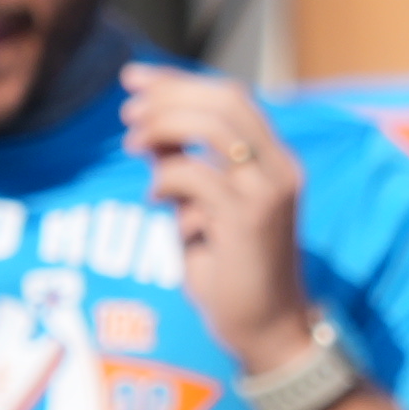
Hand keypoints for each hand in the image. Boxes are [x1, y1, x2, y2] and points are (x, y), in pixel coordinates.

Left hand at [117, 67, 327, 377]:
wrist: (267, 330)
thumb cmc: (232, 273)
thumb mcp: (204, 209)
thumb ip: (185, 168)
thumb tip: (148, 131)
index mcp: (276, 160)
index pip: (231, 98)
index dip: (180, 82)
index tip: (135, 78)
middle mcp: (280, 168)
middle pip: (224, 101)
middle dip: (169, 95)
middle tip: (128, 110)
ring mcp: (268, 192)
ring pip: (212, 128)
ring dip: (163, 127)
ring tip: (133, 144)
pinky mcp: (249, 218)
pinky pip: (195, 175)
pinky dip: (165, 178)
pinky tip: (154, 198)